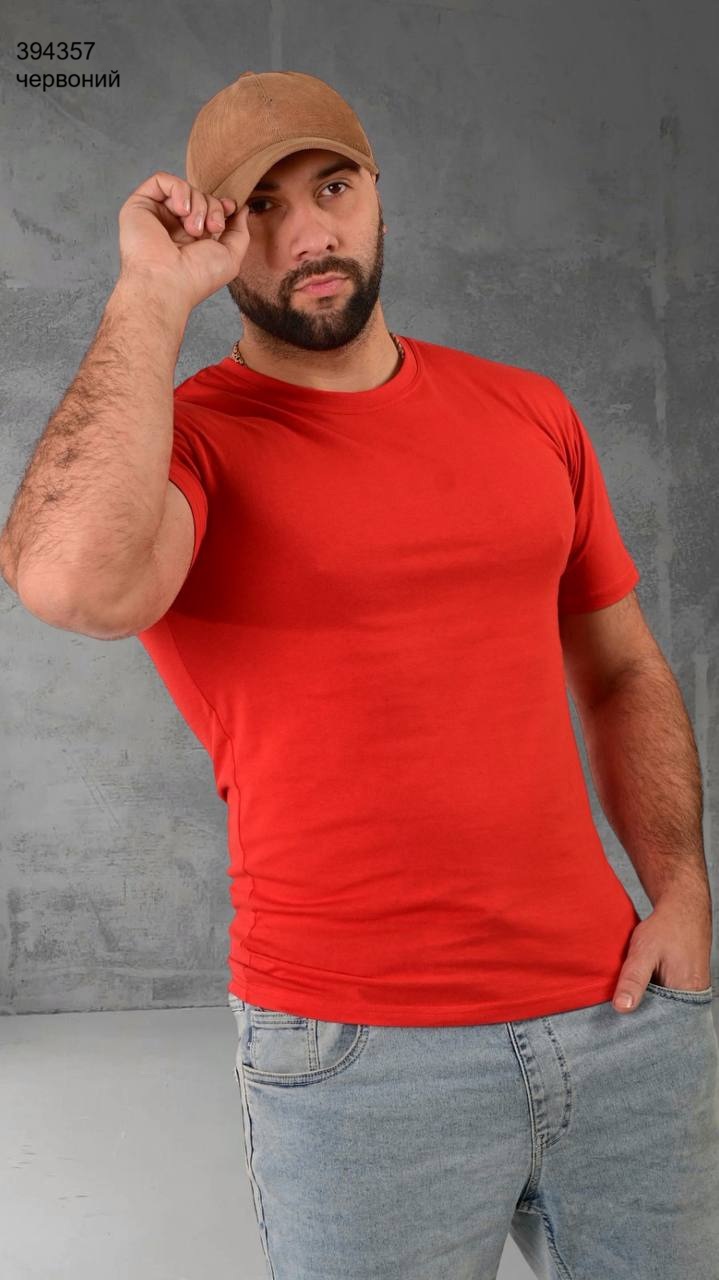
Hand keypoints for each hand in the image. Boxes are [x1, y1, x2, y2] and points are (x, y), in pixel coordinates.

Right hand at [117, 171, 250, 312]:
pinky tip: (181, 210)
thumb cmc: (196, 277)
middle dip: (212, 207)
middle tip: (210, 228)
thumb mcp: (230, 256)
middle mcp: (173, 226)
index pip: (209, 208)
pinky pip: (162, 179)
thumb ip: (239, 232)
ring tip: (192, 228)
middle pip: (200, 196)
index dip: (222, 204)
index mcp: (192, 238)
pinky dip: (178, 189)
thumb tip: (242, 209)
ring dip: (197, 204)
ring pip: (184, 188)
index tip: (230, 208)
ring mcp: (156, 215)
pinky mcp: (139, 205)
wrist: (167, 283)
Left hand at [612, 894, 712, 1011]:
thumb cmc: (666, 927)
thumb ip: (633, 979)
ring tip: (632, 994)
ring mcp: (693, 991)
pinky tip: (644, 985)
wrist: (684, 909)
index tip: (619, 1017)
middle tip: (622, 1004)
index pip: (660, 1022)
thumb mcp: (643, 950)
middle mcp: (694, 996)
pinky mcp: (688, 985)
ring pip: (665, 1006)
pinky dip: (654, 993)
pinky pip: (669, 997)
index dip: (639, 1021)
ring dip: (648, 1002)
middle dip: (642, 1013)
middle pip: (664, 1016)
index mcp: (687, 992)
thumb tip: (622, 1008)